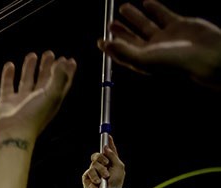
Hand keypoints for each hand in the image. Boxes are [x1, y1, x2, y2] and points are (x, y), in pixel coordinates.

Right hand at [0, 51, 75, 143]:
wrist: (12, 133)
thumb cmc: (33, 117)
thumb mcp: (52, 94)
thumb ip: (59, 77)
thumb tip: (63, 62)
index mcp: (51, 100)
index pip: (61, 83)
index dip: (66, 72)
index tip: (68, 59)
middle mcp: (36, 100)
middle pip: (44, 80)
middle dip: (47, 67)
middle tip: (49, 54)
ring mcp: (21, 101)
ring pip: (26, 81)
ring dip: (29, 68)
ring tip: (32, 55)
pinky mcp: (6, 102)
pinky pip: (7, 85)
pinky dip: (8, 75)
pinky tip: (10, 65)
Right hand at [81, 135, 125, 187]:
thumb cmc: (116, 182)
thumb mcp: (119, 166)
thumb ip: (112, 155)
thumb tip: (105, 148)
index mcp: (110, 162)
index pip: (108, 150)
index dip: (108, 143)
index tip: (108, 136)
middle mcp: (101, 165)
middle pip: (97, 154)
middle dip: (102, 158)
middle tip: (107, 163)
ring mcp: (93, 171)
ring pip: (94, 163)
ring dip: (101, 170)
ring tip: (105, 177)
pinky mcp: (87, 177)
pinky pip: (89, 171)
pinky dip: (95, 176)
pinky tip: (98, 181)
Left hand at [100, 1, 220, 87]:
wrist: (207, 54)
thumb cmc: (175, 62)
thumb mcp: (144, 59)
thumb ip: (123, 51)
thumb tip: (105, 44)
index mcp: (144, 60)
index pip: (123, 53)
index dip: (112, 47)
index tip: (100, 40)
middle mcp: (154, 49)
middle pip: (133, 39)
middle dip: (121, 31)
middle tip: (110, 23)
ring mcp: (167, 37)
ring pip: (146, 24)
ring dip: (135, 16)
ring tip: (123, 7)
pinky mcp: (179, 25)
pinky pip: (164, 15)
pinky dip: (155, 8)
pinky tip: (146, 2)